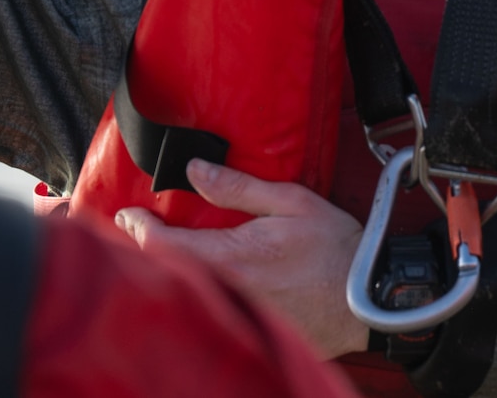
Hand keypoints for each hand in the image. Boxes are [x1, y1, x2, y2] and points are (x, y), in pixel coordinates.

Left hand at [115, 159, 370, 358]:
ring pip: (186, 294)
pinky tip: (196, 281)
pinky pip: (211, 310)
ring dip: (170, 273)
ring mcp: (237, 313)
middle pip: (166, 274)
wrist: (369, 295)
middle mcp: (228, 289)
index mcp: (233, 256)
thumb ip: (239, 187)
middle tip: (132, 232)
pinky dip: (196, 293)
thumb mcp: (291, 202)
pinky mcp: (250, 326)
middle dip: (145, 252)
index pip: (164, 244)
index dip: (137, 228)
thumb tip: (195, 170)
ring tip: (160, 253)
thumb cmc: (336, 248)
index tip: (127, 214)